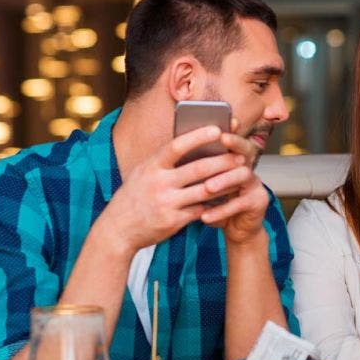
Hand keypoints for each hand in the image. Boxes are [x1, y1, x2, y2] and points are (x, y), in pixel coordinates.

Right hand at [101, 126, 247, 253]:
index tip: (217, 129)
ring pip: (205, 190)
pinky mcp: (174, 221)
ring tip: (241, 176)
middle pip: (198, 169)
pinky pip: (202, 210)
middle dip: (223, 161)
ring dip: (227, 183)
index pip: (176, 146)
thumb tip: (192, 143)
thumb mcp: (143, 173)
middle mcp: (159, 183)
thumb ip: (164, 161)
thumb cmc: (135, 196)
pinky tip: (230, 197)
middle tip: (240, 156)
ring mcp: (167, 203)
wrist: (118, 230)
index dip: (197, 137)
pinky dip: (217, 203)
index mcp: (151, 166)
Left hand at [200, 132, 268, 244]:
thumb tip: (175, 150)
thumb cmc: (214, 202)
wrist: (234, 228)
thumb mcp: (203, 182)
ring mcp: (255, 184)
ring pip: (243, 176)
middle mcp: (248, 167)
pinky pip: (240, 204)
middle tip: (221, 142)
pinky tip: (206, 216)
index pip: (234, 139)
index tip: (219, 128)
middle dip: (233, 145)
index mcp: (234, 158)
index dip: (230, 132)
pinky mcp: (258, 202)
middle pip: (245, 151)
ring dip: (224, 181)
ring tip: (207, 187)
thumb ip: (196, 166)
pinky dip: (222, 210)